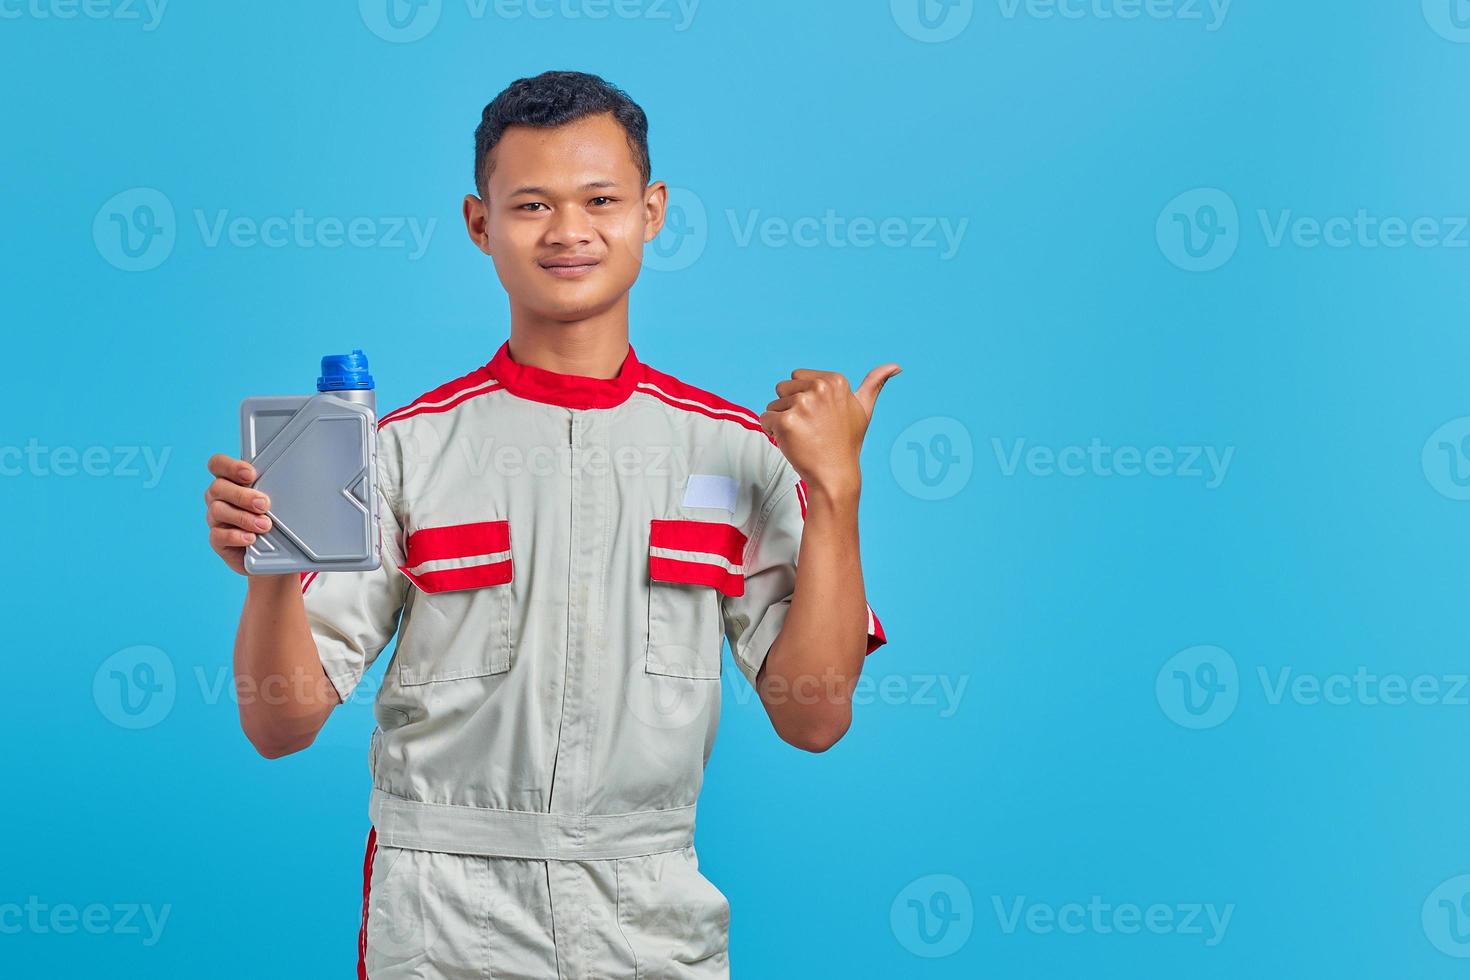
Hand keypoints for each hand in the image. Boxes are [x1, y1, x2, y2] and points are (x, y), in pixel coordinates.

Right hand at [205, 453, 272, 575]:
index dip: (230, 466)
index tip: (251, 474)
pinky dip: (236, 536)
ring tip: (264, 524)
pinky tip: (251, 538)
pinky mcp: (217, 540)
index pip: (218, 465)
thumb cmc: (273, 519)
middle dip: (242, 495)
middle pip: (218, 487)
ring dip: (243, 517)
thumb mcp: (275, 500)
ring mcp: (216, 519)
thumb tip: (289, 479)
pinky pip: (218, 535)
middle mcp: (219, 498)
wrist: (270, 552)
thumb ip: (272, 487)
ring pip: (218, 510)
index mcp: (230, 482)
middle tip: (264, 504)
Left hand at [759, 363, 900, 497]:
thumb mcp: (864, 410)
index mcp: (835, 380)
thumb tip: (896, 366)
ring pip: (773, 405)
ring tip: (802, 436)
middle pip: (782, 388)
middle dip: (790, 407)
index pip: (798, 377)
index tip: (819, 416)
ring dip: (781, 421)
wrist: (835, 474)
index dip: (803, 398)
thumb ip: (875, 384)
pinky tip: (790, 442)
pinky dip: (771, 432)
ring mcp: (803, 404)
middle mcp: (820, 388)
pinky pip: (765, 419)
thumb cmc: (846, 442)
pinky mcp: (786, 421)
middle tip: (809, 428)